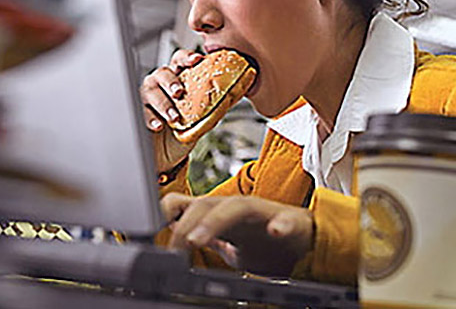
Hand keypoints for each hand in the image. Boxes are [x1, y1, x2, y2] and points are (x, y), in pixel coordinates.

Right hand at [139, 49, 203, 171]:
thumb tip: (233, 95)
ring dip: (163, 104)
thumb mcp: (203, 118)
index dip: (187, 57)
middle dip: (171, 81)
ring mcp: (148, 97)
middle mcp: (161, 83)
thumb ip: (215, 106)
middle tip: (180, 93)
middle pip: (163, 72)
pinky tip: (158, 125)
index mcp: (178, 78)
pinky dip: (150, 118)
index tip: (197, 60)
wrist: (168, 153)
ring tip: (174, 117)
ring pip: (150, 90)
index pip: (180, 60)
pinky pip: (140, 111)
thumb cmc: (185, 129)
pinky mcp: (138, 112)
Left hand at [161, 193, 313, 276]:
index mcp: (220, 214)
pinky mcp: (291, 224)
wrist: (308, 243)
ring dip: (214, 223)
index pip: (188, 203)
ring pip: (237, 208)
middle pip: (205, 205)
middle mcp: (238, 209)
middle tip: (172, 253)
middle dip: (184, 226)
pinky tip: (275, 231)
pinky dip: (280, 225)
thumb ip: (200, 234)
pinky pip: (287, 222)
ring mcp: (264, 214)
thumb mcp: (225, 242)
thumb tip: (169, 238)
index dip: (164, 212)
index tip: (147, 232)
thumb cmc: (265, 242)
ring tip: (196, 240)